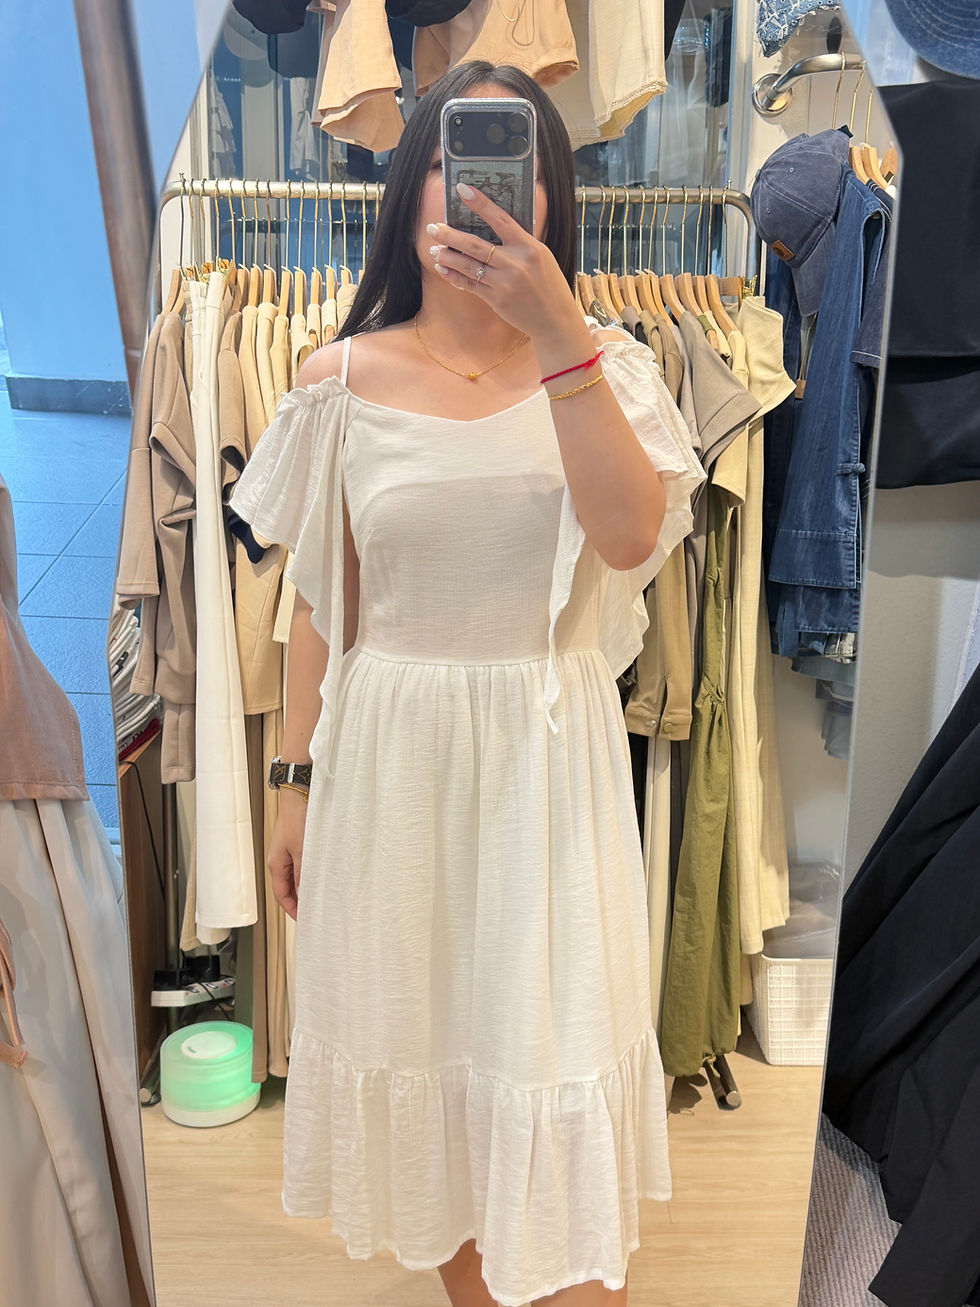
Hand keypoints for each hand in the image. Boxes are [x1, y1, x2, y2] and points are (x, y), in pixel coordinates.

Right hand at [268, 788, 307, 920]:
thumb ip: (303, 873)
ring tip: (318, 899)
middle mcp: (279, 861)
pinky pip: (300, 867)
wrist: (299, 796)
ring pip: (294, 878)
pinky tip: (319, 878)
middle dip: (298, 902)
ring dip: (304, 889)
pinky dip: (307, 876)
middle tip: (312, 912)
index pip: (281, 895)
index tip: (303, 919)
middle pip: (287, 888)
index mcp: (276, 865)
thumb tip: (305, 893)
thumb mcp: (302, 851)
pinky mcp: (296, 846)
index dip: (291, 909)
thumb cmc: (296, 819)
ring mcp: (287, 854)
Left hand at [426, 182, 578, 341]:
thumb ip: (518, 243)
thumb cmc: (549, 284)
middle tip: (432, 227)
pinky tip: (443, 269)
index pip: (499, 219)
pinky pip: (470, 284)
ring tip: (433, 249)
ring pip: (468, 265)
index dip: (480, 203)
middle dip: (449, 235)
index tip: (461, 189)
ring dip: (447, 256)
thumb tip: (492, 229)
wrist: (555, 319)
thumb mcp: (541, 256)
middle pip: (474, 244)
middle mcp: (515, 263)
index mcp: (528, 246)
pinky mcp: (496, 299)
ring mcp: (504, 282)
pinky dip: (454, 276)